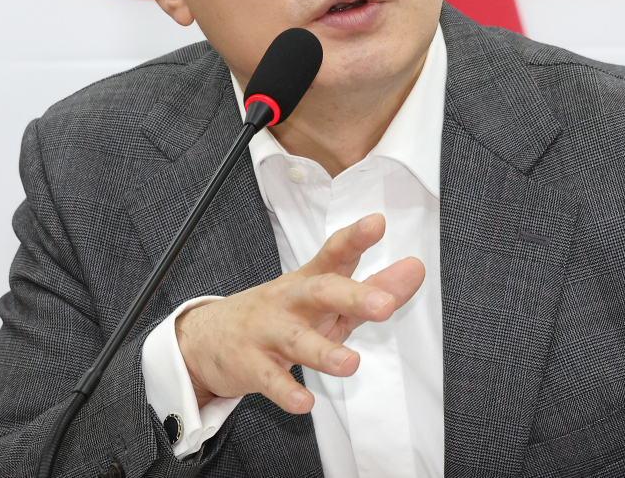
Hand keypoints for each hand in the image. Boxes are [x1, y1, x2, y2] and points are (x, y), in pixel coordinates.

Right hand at [175, 213, 424, 413]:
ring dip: (322, 351)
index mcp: (309, 280)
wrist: (208, 336)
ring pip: (295, 338)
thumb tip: (415, 270)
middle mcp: (289, 300)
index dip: (355, 238)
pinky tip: (304, 402)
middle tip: (384, 304)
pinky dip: (285, 390)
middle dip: (351, 295)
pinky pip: (268, 378)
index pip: (334, 254)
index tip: (377, 223)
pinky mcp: (250, 364)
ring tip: (350, 363)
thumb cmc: (282, 315)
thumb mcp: (325, 300)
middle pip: (319, 291)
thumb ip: (371, 288)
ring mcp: (267, 331)